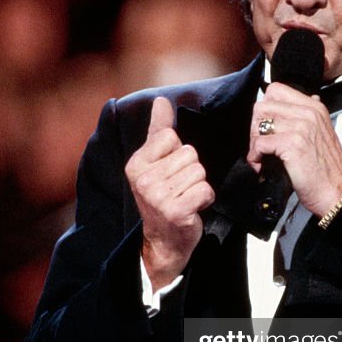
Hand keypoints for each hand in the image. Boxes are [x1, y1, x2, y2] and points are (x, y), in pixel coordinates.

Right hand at [125, 97, 214, 289]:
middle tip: (180, 188)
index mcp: (135, 164)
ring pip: (199, 172)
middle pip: (190, 154)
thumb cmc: (163, 197)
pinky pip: (205, 189)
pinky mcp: (176, 211)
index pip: (171, 137)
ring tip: (186, 197)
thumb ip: (158, 131)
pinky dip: (206, 199)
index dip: (179, 153)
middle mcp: (143, 180)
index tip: (171, 171)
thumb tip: (161, 101)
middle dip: (192, 170)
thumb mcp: (156, 163)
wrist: (164, 240)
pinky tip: (194, 208)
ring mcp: (158, 197)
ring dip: (199, 185)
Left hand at [247, 83, 341, 218]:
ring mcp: (301, 127)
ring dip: (254, 142)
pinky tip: (262, 164)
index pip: (276, 90)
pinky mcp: (292, 144)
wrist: (334, 191)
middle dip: (255, 126)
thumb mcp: (322, 133)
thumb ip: (307, 117)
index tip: (265, 126)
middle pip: (263, 106)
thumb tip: (293, 105)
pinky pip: (260, 143)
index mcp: (315, 107)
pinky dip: (255, 156)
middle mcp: (308, 113)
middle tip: (260, 144)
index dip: (265, 108)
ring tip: (261, 155)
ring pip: (259, 123)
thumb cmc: (327, 169)